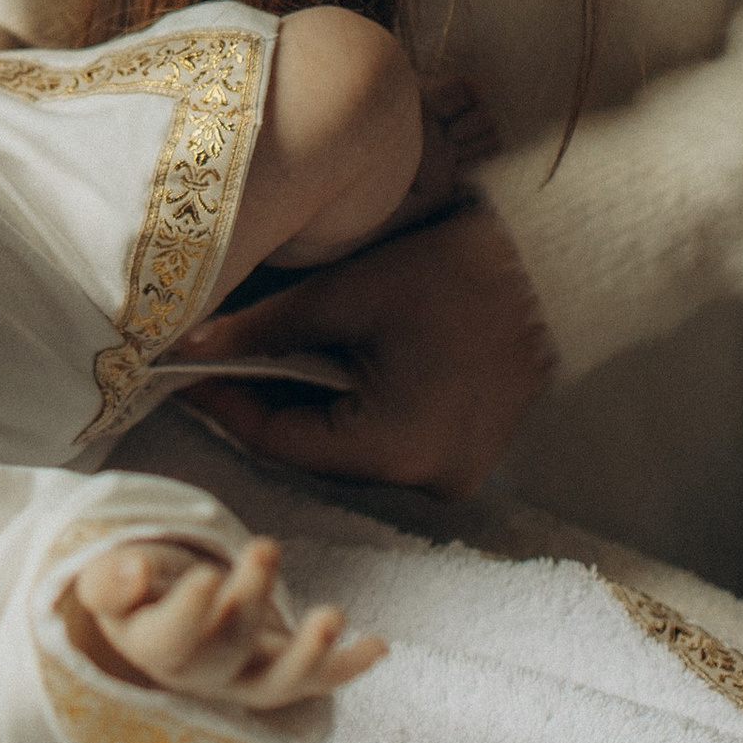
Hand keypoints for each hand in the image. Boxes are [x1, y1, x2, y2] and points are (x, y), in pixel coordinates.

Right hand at [66, 534, 384, 710]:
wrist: (161, 619)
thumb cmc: (136, 590)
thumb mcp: (109, 579)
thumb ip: (113, 580)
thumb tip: (136, 571)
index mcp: (153, 648)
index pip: (168, 641)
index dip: (188, 614)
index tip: (206, 576)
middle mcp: (202, 676)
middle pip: (227, 651)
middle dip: (249, 601)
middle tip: (265, 546)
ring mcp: (245, 682)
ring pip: (279, 684)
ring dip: (310, 654)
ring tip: (333, 616)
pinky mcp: (282, 676)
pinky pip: (318, 681)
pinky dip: (350, 667)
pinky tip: (380, 643)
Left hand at [171, 200, 553, 500]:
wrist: (559, 264)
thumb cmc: (455, 272)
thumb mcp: (344, 295)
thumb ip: (261, 329)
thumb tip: (190, 345)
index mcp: (393, 448)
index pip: (278, 439)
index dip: (225, 404)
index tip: (183, 373)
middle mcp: (426, 478)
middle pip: (314, 450)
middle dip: (266, 401)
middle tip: (218, 357)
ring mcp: (455, 471)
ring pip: (351, 446)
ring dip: (311, 403)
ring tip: (269, 354)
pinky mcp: (470, 451)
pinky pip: (391, 438)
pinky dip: (357, 405)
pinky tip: (333, 363)